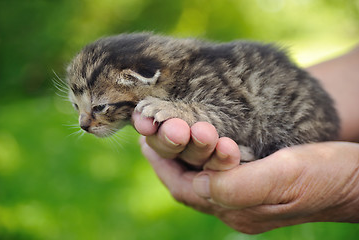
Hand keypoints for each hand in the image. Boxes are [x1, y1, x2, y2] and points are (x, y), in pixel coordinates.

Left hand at [133, 113, 358, 233]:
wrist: (356, 178)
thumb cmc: (325, 176)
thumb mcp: (282, 177)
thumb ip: (237, 186)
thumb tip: (198, 182)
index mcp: (239, 210)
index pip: (185, 189)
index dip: (162, 165)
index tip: (146, 140)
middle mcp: (237, 208)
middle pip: (188, 184)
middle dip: (166, 159)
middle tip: (149, 133)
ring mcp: (247, 197)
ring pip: (201, 177)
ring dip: (182, 155)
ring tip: (167, 132)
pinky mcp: (257, 184)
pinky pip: (218, 172)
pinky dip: (202, 155)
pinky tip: (200, 139)